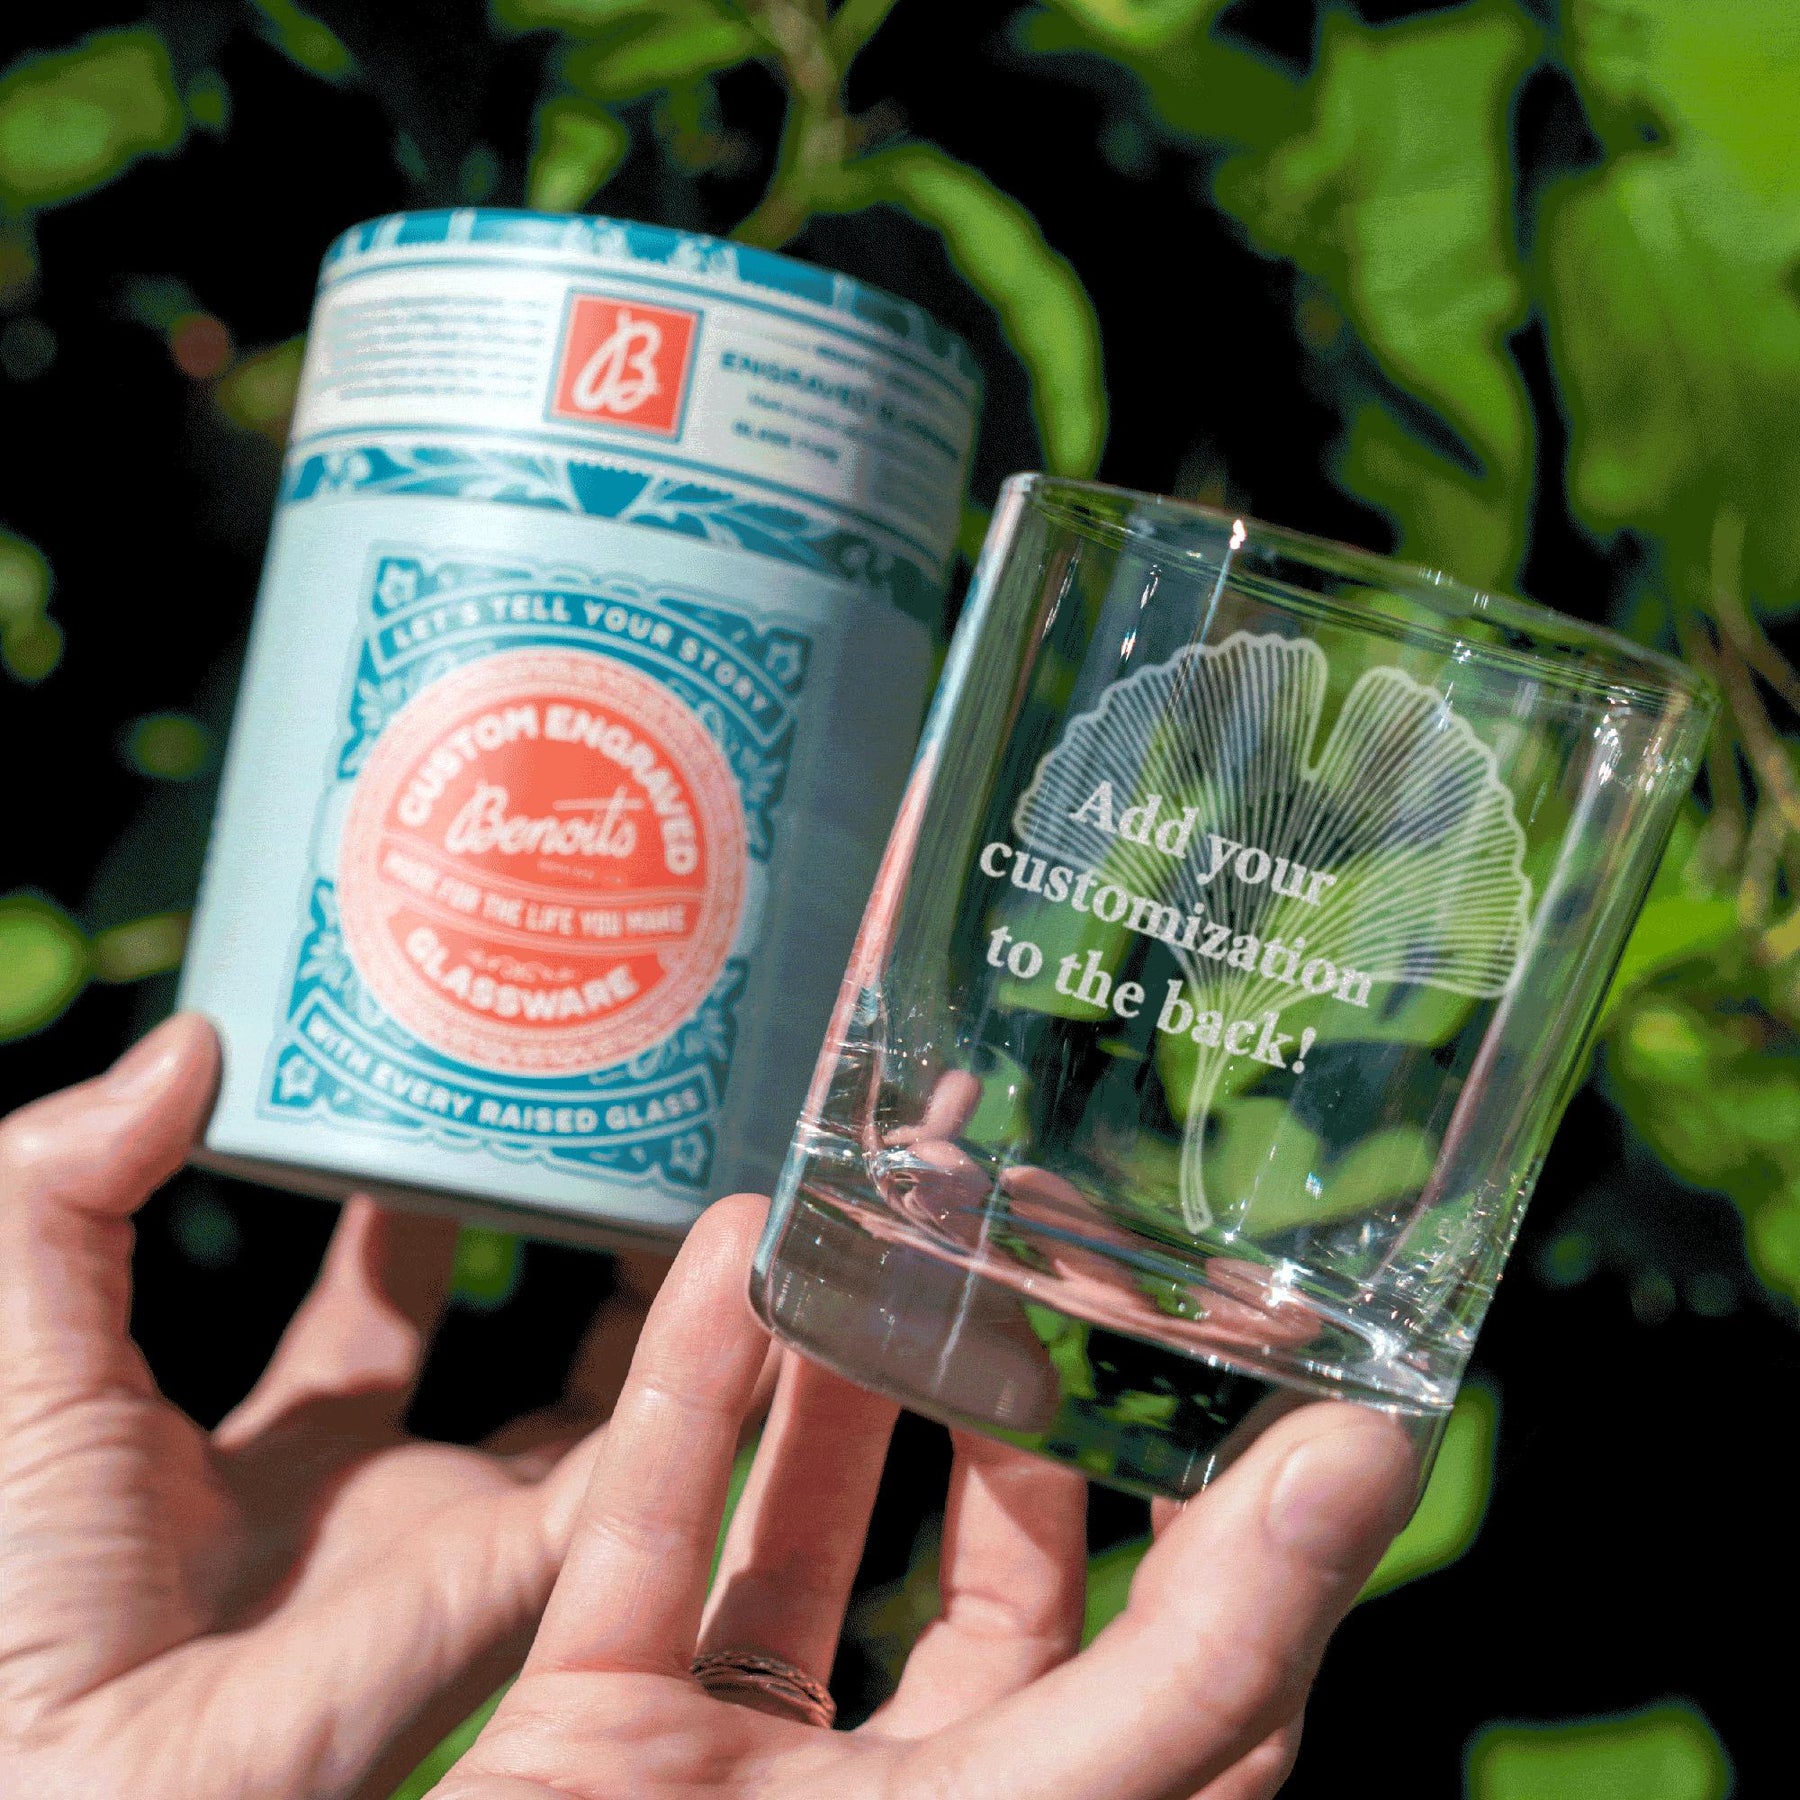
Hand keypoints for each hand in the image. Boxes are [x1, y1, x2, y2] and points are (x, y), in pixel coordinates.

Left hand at [0, 1016, 683, 1799]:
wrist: (69, 1777)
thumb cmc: (11, 1596)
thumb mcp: (20, 1350)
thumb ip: (62, 1186)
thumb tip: (193, 1043)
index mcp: (267, 1446)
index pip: (371, 1287)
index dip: (411, 1185)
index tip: (456, 1079)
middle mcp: (382, 1486)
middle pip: (506, 1328)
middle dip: (554, 1220)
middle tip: (598, 1099)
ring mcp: (461, 1536)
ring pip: (604, 1392)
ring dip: (655, 1288)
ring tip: (698, 1158)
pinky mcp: (522, 1575)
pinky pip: (641, 1452)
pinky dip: (705, 1365)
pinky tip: (740, 1266)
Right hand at [439, 1194, 1419, 1799]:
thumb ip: (1199, 1665)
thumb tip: (1364, 1465)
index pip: (1189, 1675)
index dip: (1233, 1519)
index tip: (1254, 1359)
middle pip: (993, 1585)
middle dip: (1014, 1406)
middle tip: (1037, 1254)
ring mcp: (731, 1779)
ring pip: (807, 1538)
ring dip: (841, 1371)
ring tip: (889, 1218)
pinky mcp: (583, 1732)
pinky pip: (643, 1532)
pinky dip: (684, 1387)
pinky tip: (725, 1247)